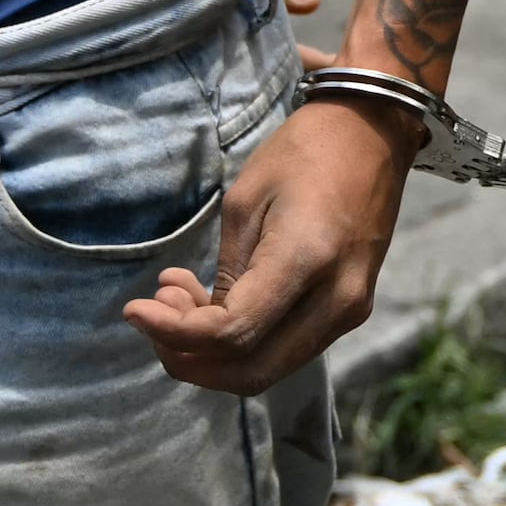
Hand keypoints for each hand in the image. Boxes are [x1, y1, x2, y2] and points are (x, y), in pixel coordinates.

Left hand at [124, 98, 410, 393]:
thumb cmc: (302, 153)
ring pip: (269, 369)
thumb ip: (225, 274)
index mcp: (307, 258)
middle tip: (153, 315)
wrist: (372, 134)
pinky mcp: (350, 311)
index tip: (134, 310)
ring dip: (213, 353)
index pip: (234, 331)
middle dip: (190, 357)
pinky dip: (243, 342)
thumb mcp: (246, 202)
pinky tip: (215, 303)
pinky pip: (287, 349)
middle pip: (251, 371)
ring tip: (179, 299)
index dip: (175, 334)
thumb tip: (198, 326)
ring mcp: (350, 311)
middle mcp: (337, 299)